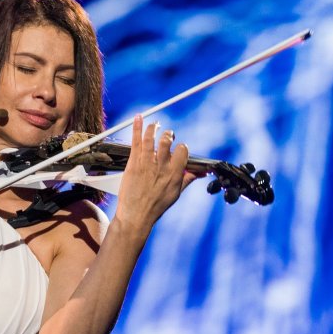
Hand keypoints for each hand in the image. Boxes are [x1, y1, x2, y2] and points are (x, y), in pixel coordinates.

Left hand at [115, 115, 197, 232]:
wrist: (136, 215)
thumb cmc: (156, 206)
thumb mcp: (176, 193)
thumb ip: (187, 179)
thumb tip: (199, 173)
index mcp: (174, 173)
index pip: (182, 151)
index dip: (181, 148)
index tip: (178, 148)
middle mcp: (161, 166)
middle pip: (166, 141)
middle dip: (168, 135)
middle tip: (167, 135)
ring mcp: (146, 163)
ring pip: (150, 138)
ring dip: (153, 128)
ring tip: (155, 124)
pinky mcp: (133, 162)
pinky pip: (135, 141)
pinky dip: (137, 127)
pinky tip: (138, 118)